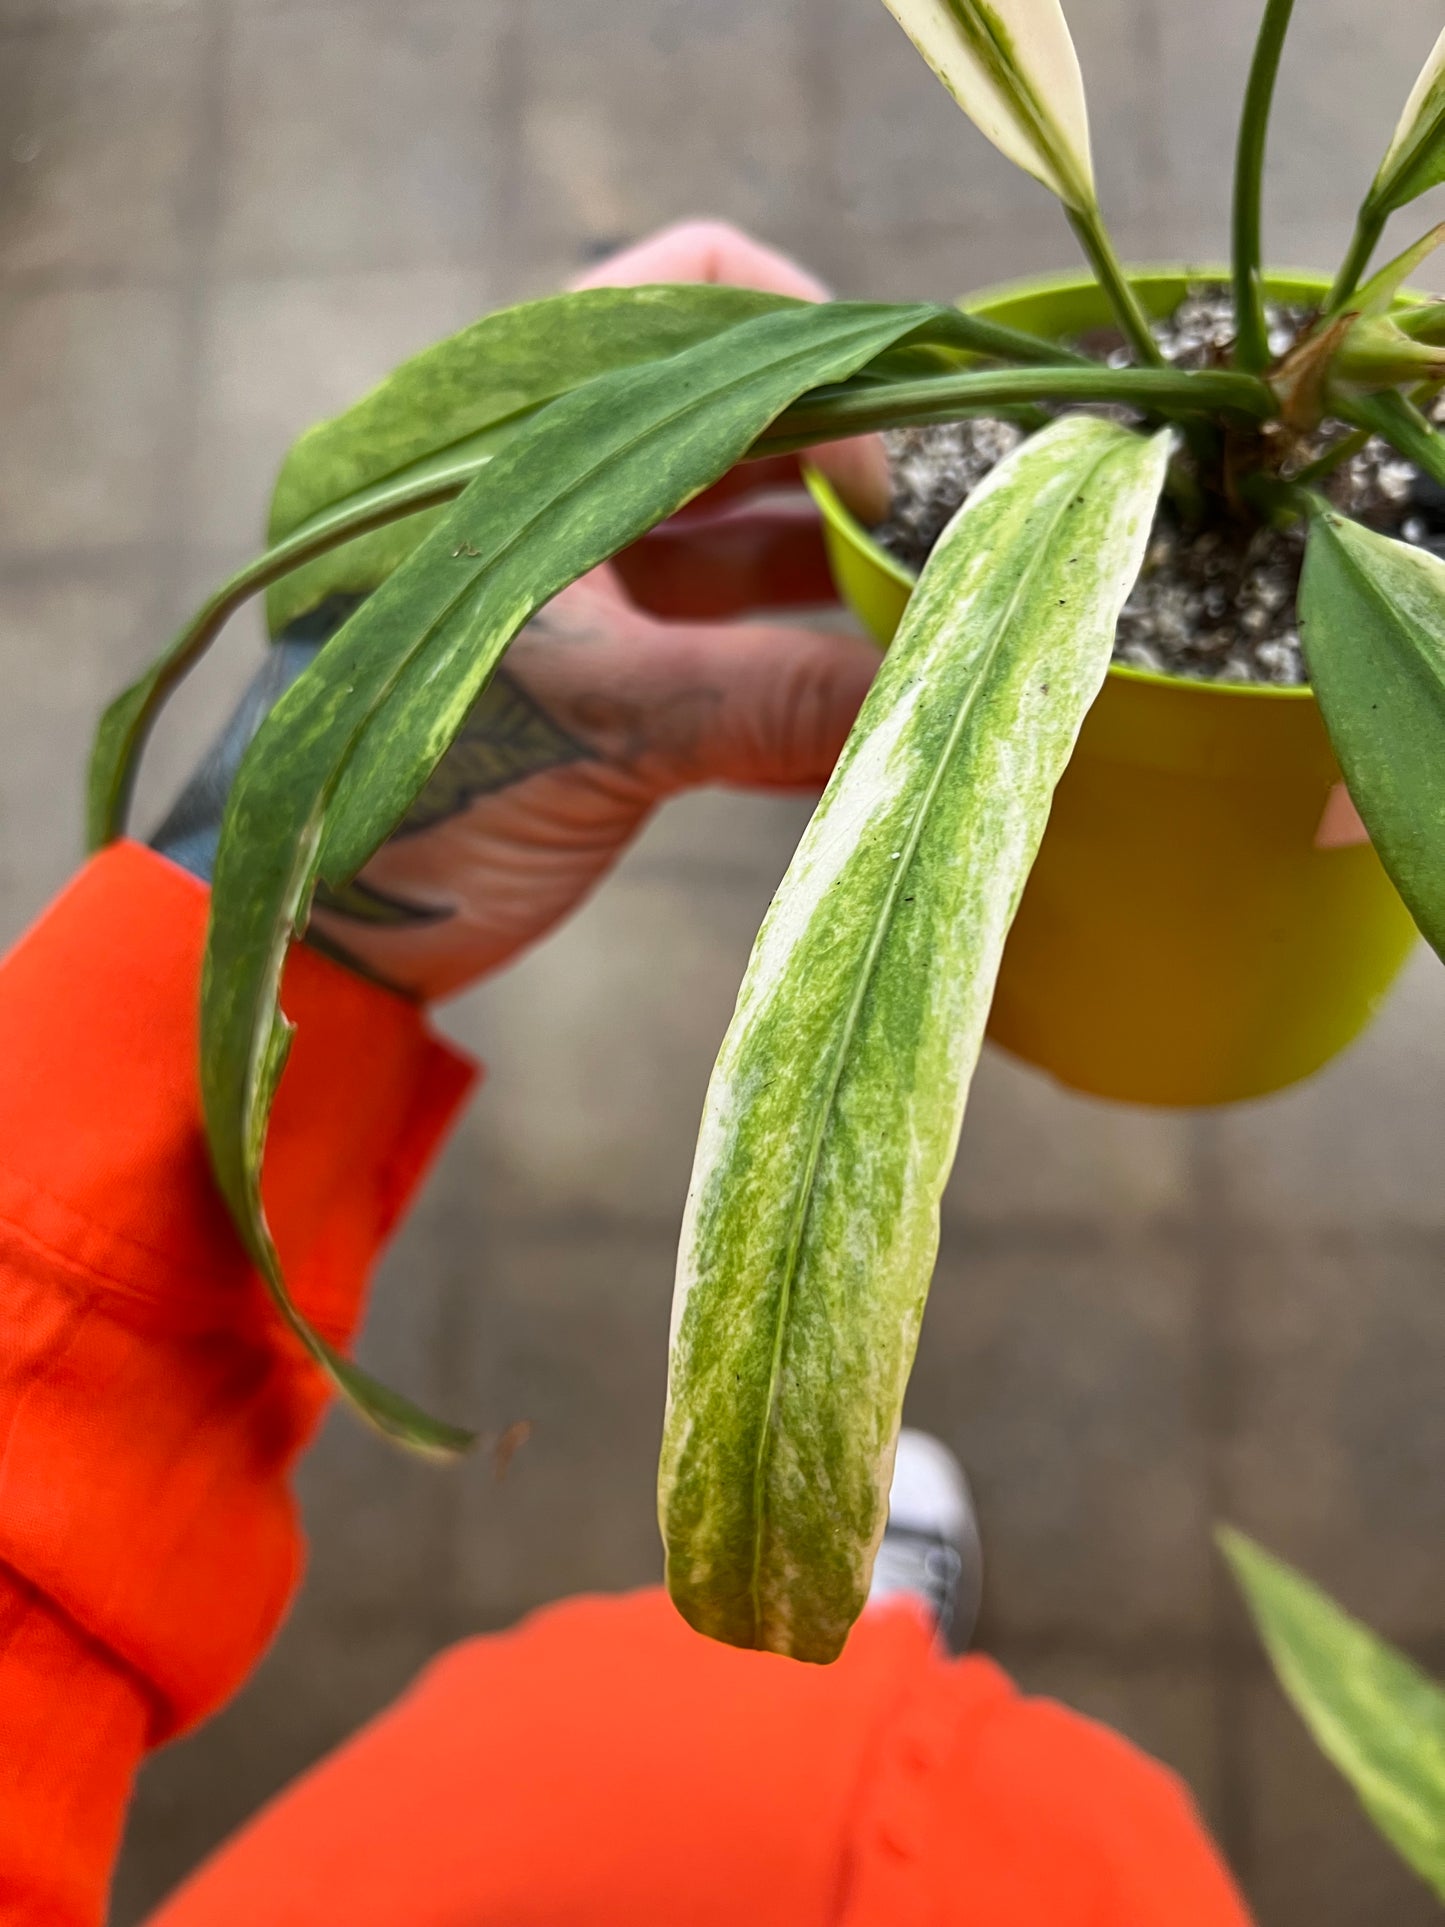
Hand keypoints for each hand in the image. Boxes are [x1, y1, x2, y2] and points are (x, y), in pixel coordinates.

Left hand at [155, 222, 883, 1000]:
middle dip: (848, 470)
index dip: (810, 344)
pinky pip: (727, 639)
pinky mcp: (603, 670)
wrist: (321, 937)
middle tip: (946, 539)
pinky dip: (796, 670)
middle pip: (738, 418)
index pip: (685, 295)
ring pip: (741, 533)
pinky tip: (871, 714)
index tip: (890, 450)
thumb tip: (937, 687)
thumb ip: (769, 698)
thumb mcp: (597, 729)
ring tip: (930, 624)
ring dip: (834, 576)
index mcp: (511, 436)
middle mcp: (550, 480)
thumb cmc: (405, 801)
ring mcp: (581, 577)